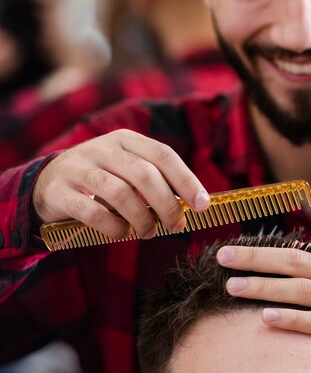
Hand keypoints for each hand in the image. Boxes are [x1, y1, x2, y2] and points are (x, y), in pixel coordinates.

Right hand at [32, 129, 209, 238]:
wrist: (46, 183)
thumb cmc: (102, 179)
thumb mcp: (127, 169)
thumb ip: (156, 180)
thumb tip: (194, 203)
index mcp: (125, 139)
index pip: (163, 155)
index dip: (186, 180)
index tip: (202, 205)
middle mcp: (102, 148)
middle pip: (144, 174)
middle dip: (167, 205)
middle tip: (176, 226)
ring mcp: (78, 168)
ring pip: (120, 193)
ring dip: (142, 219)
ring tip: (149, 232)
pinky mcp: (60, 192)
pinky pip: (94, 213)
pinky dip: (114, 228)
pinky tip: (123, 233)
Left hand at [217, 244, 310, 372]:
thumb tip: (298, 259)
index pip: (300, 249)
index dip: (265, 250)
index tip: (235, 250)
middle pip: (295, 261)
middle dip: (255, 258)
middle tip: (221, 256)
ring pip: (303, 289)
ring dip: (264, 287)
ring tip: (233, 286)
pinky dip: (293, 319)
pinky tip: (267, 319)